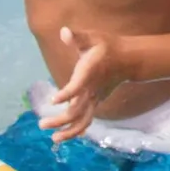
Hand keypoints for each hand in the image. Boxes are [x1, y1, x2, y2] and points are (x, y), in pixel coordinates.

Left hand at [39, 27, 126, 141]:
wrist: (128, 59)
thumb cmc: (106, 46)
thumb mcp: (92, 37)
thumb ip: (77, 37)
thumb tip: (64, 31)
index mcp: (89, 73)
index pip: (77, 87)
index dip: (66, 94)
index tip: (52, 101)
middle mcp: (92, 90)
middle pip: (77, 111)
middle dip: (60, 120)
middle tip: (42, 124)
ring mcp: (95, 99)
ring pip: (84, 120)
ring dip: (69, 131)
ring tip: (54, 139)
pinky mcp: (96, 102)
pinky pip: (87, 119)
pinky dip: (77, 129)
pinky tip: (64, 135)